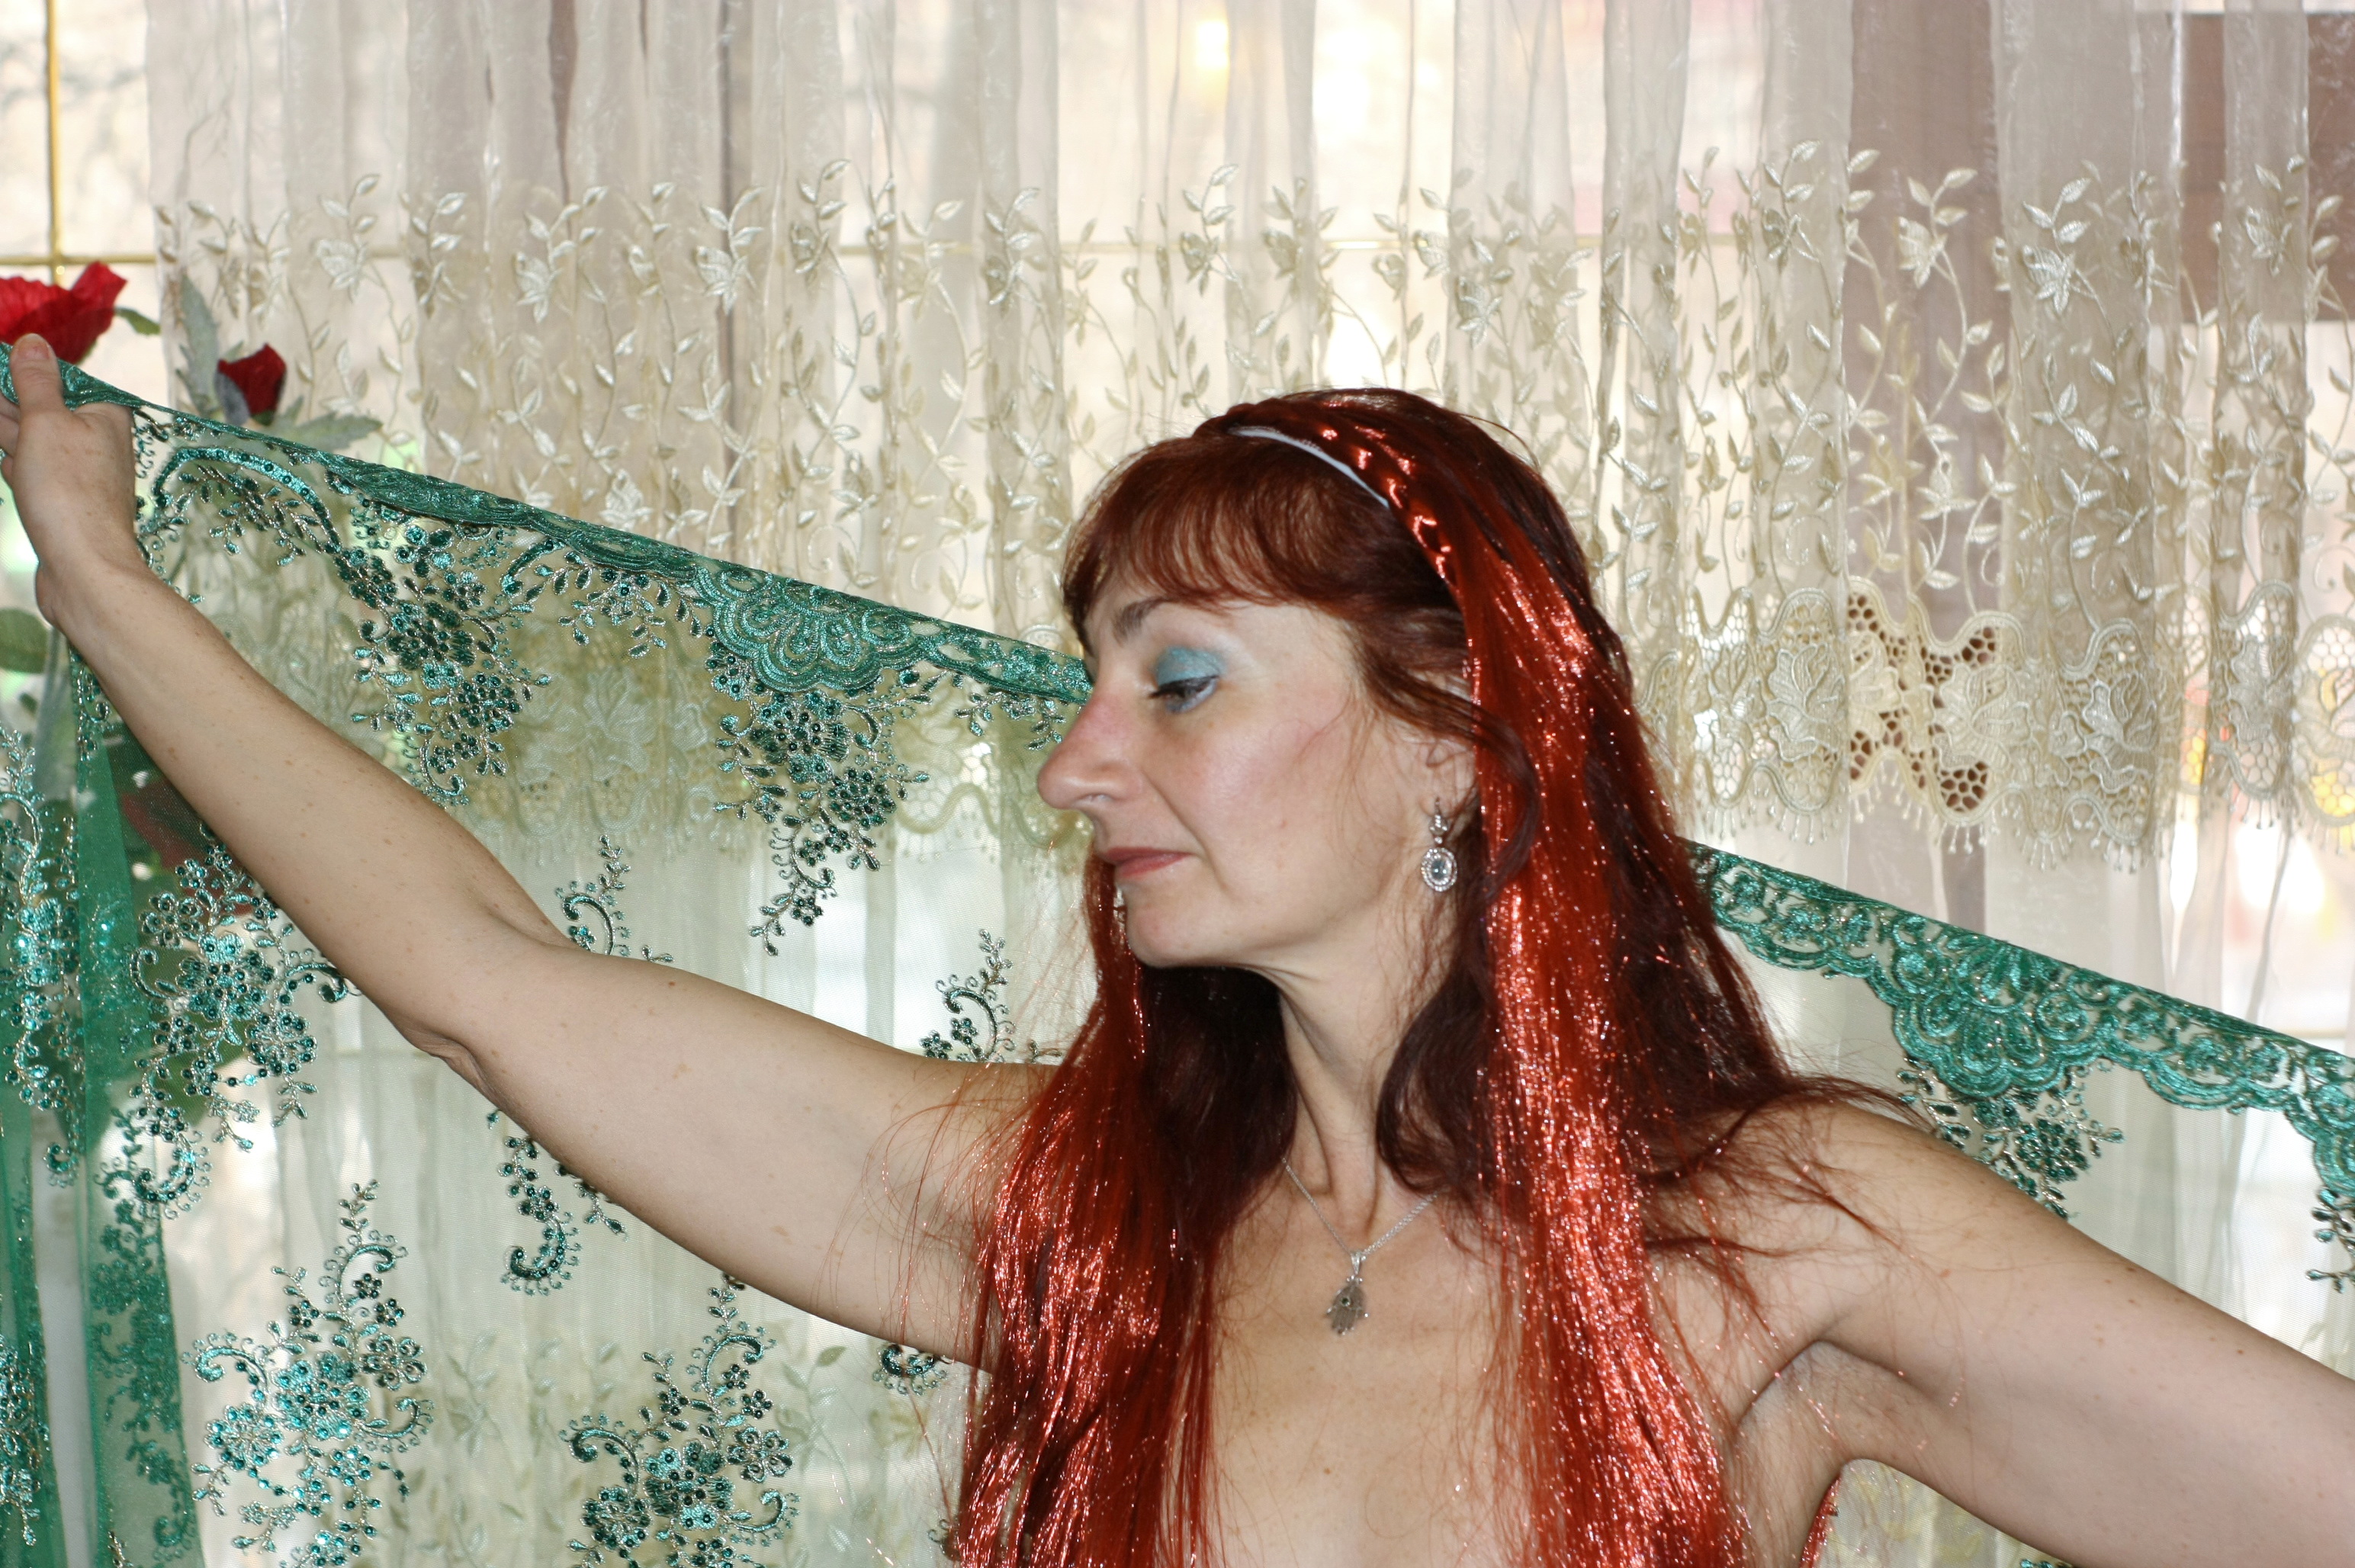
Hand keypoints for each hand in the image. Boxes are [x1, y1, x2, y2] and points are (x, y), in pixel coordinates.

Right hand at [0, 333, 147, 628]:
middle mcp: (99, 443)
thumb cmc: (70, 491)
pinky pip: (34, 475)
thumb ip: (37, 382)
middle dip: (10, 402)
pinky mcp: (63, 504)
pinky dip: (16, 466)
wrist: (84, 569)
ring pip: (33, 443)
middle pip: (43, 411)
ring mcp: (80, 476)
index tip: (0, 362)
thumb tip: (34, 342)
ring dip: (6, 430)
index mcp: (105, 416)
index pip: (59, 381)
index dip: (23, 373)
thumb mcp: (47, 422)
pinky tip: (8, 460)